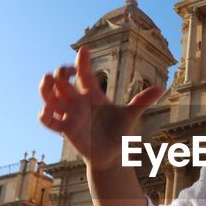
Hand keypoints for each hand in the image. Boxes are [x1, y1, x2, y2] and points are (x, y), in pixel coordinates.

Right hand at [38, 46, 165, 169]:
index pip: (84, 73)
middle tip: (66, 72)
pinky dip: (44, 115)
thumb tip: (161, 88)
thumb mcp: (130, 115)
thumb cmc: (119, 132)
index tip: (84, 50)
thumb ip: (142, 101)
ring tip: (47, 79)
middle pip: (62, 80)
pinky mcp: (65, 129)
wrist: (111, 155)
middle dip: (60, 72)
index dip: (82, 60)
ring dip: (45, 88)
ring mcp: (70, 114)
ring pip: (50, 96)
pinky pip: (48, 121)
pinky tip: (46, 110)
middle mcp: (79, 101)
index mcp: (93, 94)